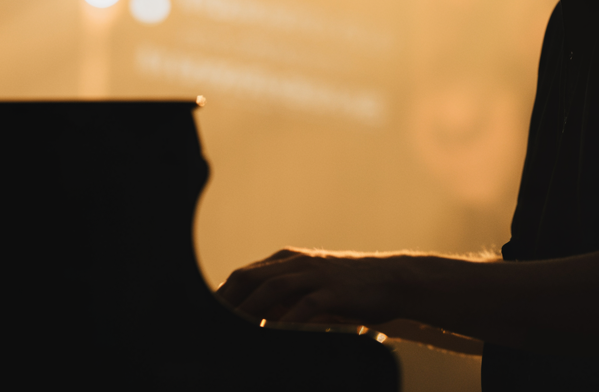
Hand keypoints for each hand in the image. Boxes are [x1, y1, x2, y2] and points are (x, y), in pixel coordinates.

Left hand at [216, 248, 406, 325]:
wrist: (393, 280)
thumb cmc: (349, 290)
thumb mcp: (311, 287)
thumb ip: (284, 299)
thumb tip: (254, 321)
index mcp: (288, 260)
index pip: (243, 275)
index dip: (222, 296)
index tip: (205, 319)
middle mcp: (297, 262)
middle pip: (250, 278)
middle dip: (227, 304)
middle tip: (210, 329)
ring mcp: (316, 274)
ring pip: (272, 288)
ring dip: (249, 312)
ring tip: (233, 334)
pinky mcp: (335, 290)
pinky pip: (305, 306)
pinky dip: (287, 322)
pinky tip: (276, 337)